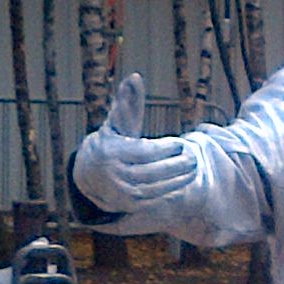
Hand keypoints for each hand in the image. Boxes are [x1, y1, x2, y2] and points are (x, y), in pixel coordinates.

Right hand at [72, 72, 196, 204]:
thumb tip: (135, 77)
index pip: (144, 152)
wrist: (90, 174)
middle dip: (176, 165)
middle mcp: (114, 174)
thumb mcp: (117, 123)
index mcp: (111, 152)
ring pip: (155, 188)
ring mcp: (121, 193)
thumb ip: (128, 102)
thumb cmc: (112, 143)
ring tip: (193, 168)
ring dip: (178, 179)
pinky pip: (154, 199)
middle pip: (152, 172)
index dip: (165, 149)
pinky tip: (183, 181)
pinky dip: (171, 191)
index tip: (180, 143)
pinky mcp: (129, 205)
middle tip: (193, 156)